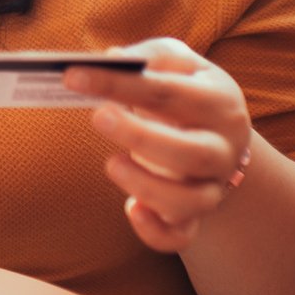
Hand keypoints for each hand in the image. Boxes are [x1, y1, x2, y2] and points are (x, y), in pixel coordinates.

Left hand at [65, 38, 254, 253]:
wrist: (218, 136)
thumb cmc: (185, 92)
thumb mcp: (178, 63)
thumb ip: (149, 57)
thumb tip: (112, 58)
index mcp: (220, 102)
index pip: (169, 90)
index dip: (119, 82)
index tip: (72, 76)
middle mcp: (222, 148)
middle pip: (192, 152)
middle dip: (140, 136)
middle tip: (98, 117)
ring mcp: (212, 186)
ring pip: (189, 202)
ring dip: (146, 186)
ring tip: (112, 164)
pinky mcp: (195, 217)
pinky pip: (180, 237)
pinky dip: (155, 232)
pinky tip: (132, 210)